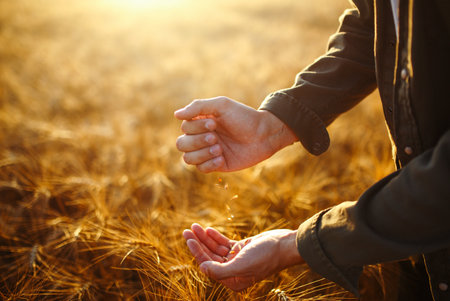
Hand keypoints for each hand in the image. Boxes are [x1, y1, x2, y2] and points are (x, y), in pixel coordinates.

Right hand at [174, 97, 296, 172]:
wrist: (264, 135)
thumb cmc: (243, 117)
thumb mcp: (222, 106)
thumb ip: (198, 107)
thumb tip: (176, 115)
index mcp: (200, 122)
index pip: (184, 128)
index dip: (196, 128)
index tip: (215, 124)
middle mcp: (201, 137)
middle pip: (181, 144)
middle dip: (197, 142)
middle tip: (216, 137)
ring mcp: (208, 152)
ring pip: (188, 159)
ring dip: (202, 154)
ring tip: (219, 148)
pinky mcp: (216, 165)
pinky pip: (201, 169)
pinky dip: (210, 164)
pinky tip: (223, 157)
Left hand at [183, 223, 303, 290]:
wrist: (284, 245)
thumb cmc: (265, 257)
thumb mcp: (241, 265)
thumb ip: (220, 270)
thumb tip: (202, 268)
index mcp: (232, 280)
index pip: (208, 265)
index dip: (197, 251)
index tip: (189, 239)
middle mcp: (233, 271)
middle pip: (210, 256)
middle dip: (198, 243)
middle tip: (187, 230)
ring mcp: (237, 259)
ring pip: (216, 248)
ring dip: (205, 237)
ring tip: (195, 226)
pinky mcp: (242, 249)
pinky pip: (225, 243)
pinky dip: (216, 237)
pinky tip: (208, 229)